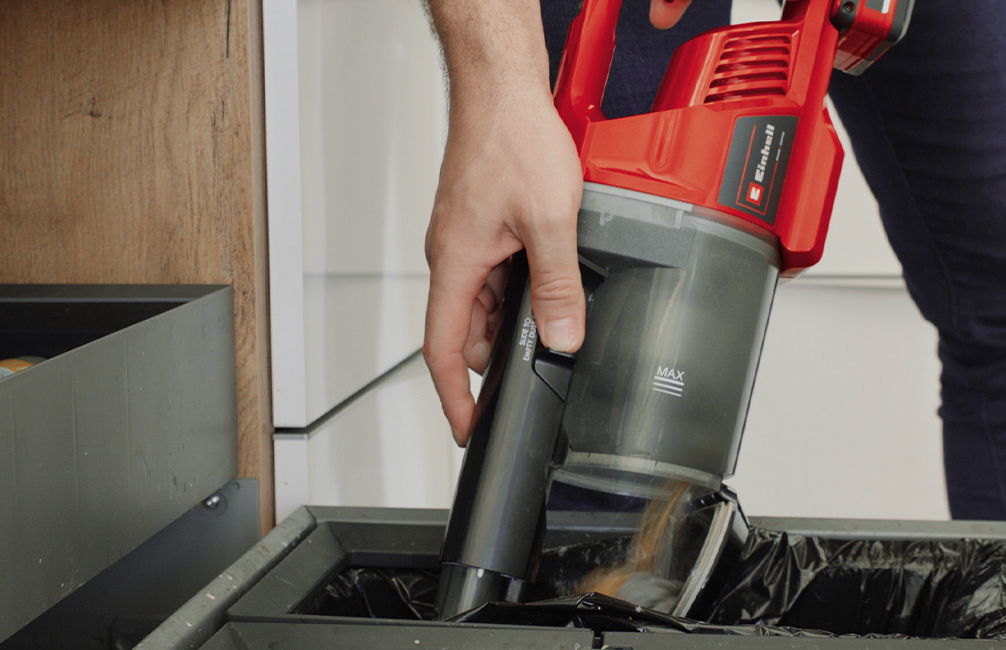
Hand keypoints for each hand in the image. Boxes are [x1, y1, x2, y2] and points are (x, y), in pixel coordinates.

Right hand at [422, 0, 696, 445]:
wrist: (502, 91)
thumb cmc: (509, 139)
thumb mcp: (550, 221)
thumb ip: (557, 286)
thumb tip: (562, 335)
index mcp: (456, 265)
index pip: (443, 350)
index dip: (455, 397)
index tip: (467, 427)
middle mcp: (453, 257)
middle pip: (468, 330)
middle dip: (502, 354)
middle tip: (543, 360)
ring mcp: (466, 242)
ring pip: (485, 303)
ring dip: (515, 316)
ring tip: (555, 309)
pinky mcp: (481, 227)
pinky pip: (494, 274)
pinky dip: (518, 288)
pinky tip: (548, 276)